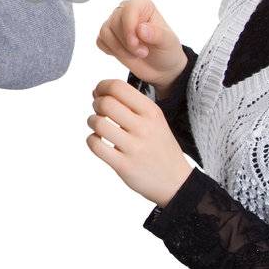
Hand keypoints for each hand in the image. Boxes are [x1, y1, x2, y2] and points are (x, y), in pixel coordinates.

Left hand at [85, 78, 193, 206]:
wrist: (176, 182)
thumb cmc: (160, 147)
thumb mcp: (155, 120)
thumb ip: (130, 104)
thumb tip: (98, 92)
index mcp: (152, 112)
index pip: (118, 87)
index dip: (102, 87)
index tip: (100, 94)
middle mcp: (144, 127)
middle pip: (106, 103)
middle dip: (96, 104)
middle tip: (99, 111)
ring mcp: (134, 147)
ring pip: (98, 123)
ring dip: (92, 122)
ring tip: (99, 127)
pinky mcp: (124, 165)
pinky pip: (96, 145)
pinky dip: (92, 140)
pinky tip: (100, 142)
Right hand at [97, 0, 185, 88]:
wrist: (160, 67)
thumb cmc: (166, 49)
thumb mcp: (168, 42)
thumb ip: (157, 34)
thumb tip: (141, 28)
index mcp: (142, 4)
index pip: (129, 8)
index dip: (129, 26)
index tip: (136, 42)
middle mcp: (126, 10)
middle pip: (115, 22)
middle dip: (128, 42)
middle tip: (143, 52)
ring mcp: (115, 23)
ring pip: (105, 32)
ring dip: (120, 49)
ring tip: (136, 54)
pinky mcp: (108, 36)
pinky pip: (101, 42)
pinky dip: (112, 51)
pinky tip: (126, 54)